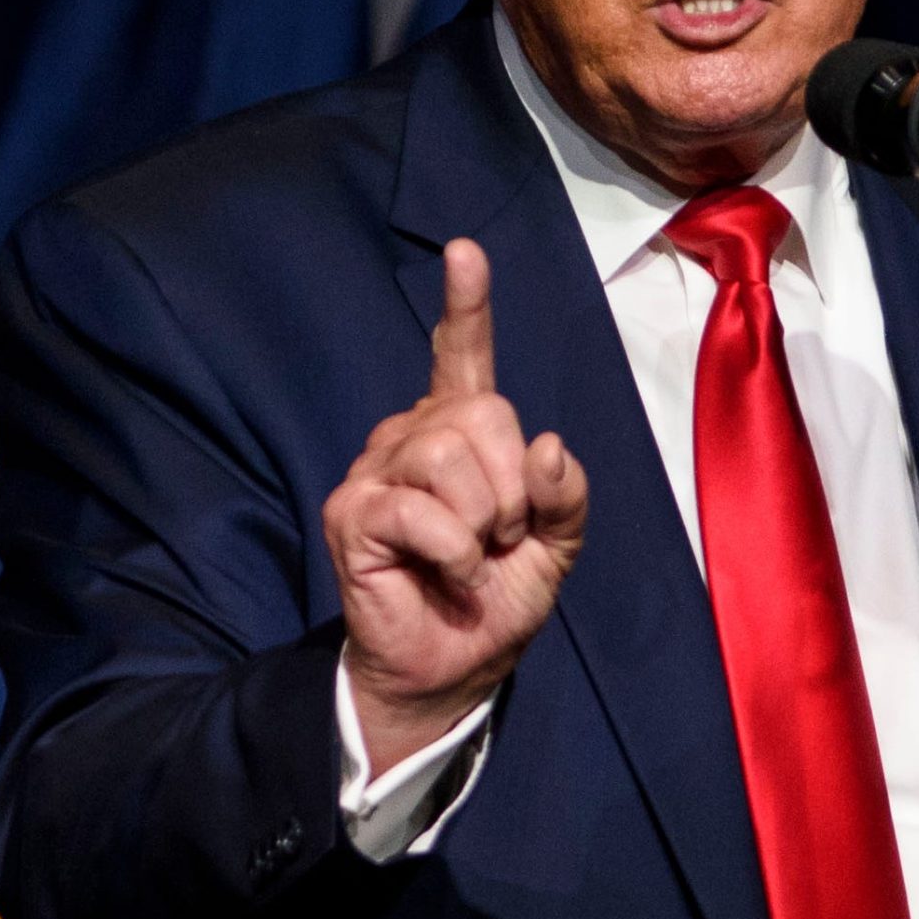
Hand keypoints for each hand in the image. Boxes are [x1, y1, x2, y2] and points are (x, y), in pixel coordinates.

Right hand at [323, 239, 589, 774]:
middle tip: (500, 537)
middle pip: (483, 414)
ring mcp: (377, 470)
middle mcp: (413, 436)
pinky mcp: (352, 512)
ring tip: (472, 557)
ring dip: (483, 521)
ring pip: (449, 455)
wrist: (453, 667)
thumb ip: (566, 494)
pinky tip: (450, 574)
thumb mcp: (556, 543)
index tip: (465, 252)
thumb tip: (548, 447)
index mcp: (463, 432)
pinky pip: (420, 509)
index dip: (467, 304)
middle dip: (513, 488)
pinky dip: (455, 552)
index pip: (464, 355)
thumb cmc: (498, 598)